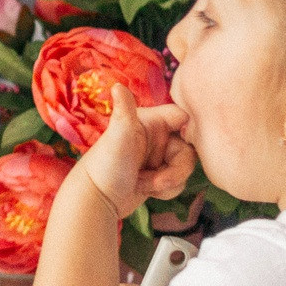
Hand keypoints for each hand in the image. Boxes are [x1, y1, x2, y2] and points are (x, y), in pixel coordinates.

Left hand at [75, 85, 195, 215]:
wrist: (96, 200)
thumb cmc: (106, 165)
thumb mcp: (118, 136)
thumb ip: (124, 111)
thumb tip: (116, 85)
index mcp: (150, 121)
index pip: (183, 117)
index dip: (189, 131)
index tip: (184, 145)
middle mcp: (157, 136)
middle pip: (189, 147)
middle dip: (176, 168)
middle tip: (157, 180)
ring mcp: (158, 156)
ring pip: (185, 167)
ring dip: (168, 181)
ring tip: (144, 184)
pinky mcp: (160, 175)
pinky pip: (178, 182)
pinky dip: (165, 191)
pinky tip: (145, 190)